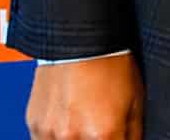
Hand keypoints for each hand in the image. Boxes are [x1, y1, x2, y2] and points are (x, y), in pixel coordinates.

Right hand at [26, 54, 143, 139]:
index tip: (116, 137)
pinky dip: (57, 138)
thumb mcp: (135, 100)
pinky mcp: (34, 125)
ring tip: (83, 124)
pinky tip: (68, 123)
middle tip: (99, 130)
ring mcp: (50, 132)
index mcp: (103, 133)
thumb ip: (132, 133)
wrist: (80, 39)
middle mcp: (73, 136)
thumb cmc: (110, 63)